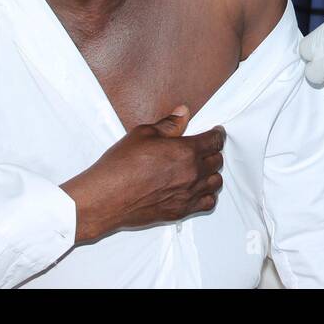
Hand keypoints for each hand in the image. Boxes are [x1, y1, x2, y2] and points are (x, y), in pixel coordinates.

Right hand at [61, 105, 224, 244]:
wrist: (106, 198)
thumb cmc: (120, 166)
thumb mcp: (143, 134)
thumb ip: (168, 124)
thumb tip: (183, 113)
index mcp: (185, 151)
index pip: (215, 141)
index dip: (217, 134)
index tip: (216, 133)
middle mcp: (191, 173)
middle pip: (217, 161)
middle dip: (213, 152)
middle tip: (204, 149)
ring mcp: (188, 194)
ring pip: (215, 182)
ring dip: (211, 173)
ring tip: (202, 169)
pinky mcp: (181, 211)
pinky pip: (208, 203)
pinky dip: (207, 195)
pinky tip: (199, 189)